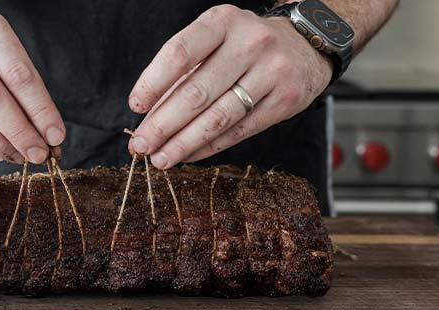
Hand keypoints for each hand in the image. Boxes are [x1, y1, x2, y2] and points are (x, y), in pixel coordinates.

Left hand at [128, 5, 332, 168]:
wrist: (304, 46)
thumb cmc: (243, 46)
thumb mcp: (215, 42)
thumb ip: (183, 74)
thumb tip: (149, 118)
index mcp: (223, 21)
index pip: (179, 53)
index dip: (153, 82)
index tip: (135, 107)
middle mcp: (250, 42)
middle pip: (196, 92)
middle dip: (162, 124)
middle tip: (141, 145)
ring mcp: (272, 71)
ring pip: (218, 117)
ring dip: (183, 143)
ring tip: (161, 159)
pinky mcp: (285, 100)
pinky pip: (239, 131)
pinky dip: (209, 147)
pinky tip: (189, 155)